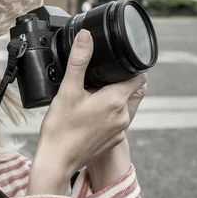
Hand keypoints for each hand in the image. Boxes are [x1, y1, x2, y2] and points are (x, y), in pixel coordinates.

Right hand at [27, 29, 145, 195]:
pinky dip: (110, 113)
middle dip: (124, 81)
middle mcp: (123, 116)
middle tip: (104, 77)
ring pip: (127, 106)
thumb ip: (79, 61)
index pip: (140, 78)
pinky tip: (91, 113)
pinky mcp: (113, 141)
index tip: (117, 63)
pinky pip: (118, 121)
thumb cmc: (60, 128)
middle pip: (135, 91)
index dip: (131, 68)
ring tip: (95, 93)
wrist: (56, 161)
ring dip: (116, 97)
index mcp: (116, 100)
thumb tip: (87, 36)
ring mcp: (119, 130)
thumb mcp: (67, 90)